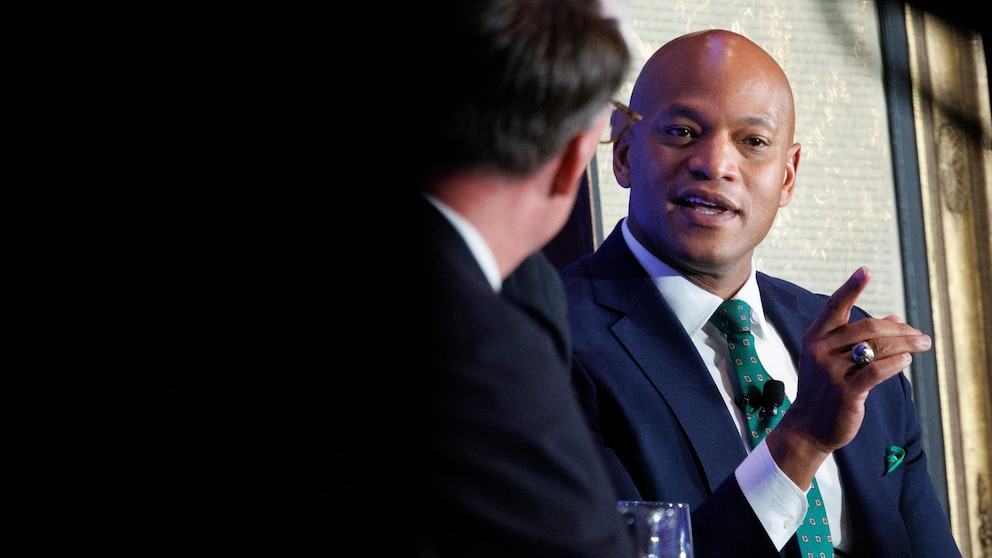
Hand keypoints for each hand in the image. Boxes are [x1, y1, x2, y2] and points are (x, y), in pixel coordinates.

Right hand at [765, 266, 931, 485]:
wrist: (810, 426)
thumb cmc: (826, 389)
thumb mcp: (837, 359)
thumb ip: (862, 338)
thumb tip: (895, 319)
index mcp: (816, 337)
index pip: (835, 306)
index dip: (851, 288)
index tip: (865, 270)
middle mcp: (821, 350)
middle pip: (867, 327)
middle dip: (899, 329)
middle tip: (920, 335)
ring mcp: (831, 371)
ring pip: (876, 348)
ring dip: (905, 344)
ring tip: (922, 345)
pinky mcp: (845, 392)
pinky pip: (877, 371)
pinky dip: (896, 363)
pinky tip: (906, 360)